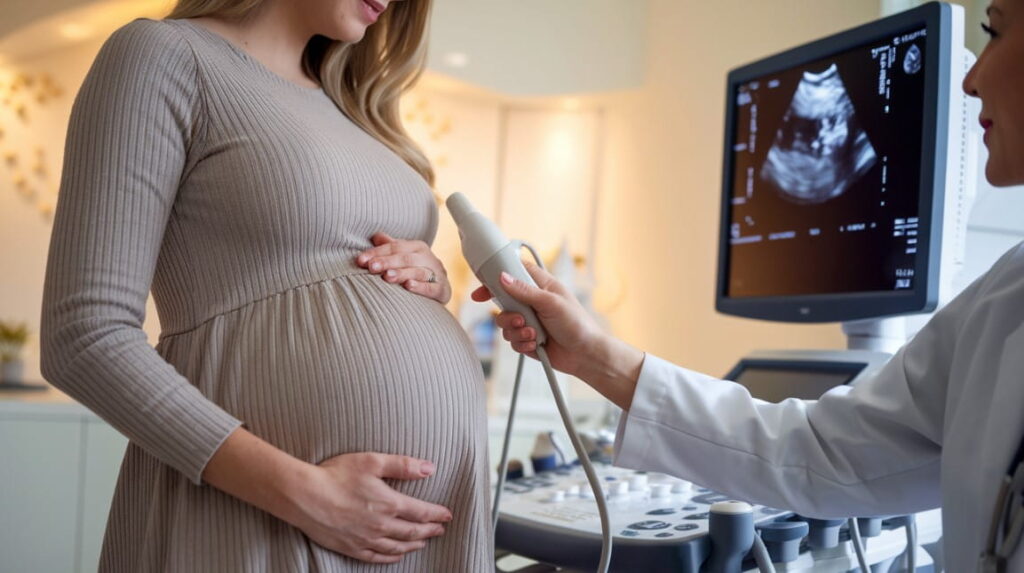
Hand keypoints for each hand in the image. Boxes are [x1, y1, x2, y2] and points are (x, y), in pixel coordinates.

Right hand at [290, 452, 451, 563]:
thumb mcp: (372, 462)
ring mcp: (365, 539)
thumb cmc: (336, 474)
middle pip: (412, 532)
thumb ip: (402, 465)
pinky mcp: (350, 547)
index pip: (421, 512)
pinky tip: (397, 555)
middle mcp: (380, 525)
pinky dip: (391, 557)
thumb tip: (429, 468)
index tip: (447, 515)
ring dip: (413, 545)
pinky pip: (376, 557)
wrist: (303, 496)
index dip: (437, 514)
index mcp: (389, 503)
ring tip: (423, 542)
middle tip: (441, 530)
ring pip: (396, 547)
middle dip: (429, 531)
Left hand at [356, 232, 450, 303]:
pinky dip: (420, 287)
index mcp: (417, 247)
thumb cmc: (418, 269)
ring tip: (387, 277)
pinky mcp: (442, 289)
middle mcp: (427, 257)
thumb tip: (374, 236)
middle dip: (387, 262)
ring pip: (418, 271)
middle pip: (405, 258)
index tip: (360, 260)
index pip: (395, 247)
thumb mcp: (405, 256)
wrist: (442, 288)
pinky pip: (432, 287)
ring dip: (401, 273)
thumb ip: (391, 247)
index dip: (377, 252)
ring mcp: (436, 273)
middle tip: (371, 267)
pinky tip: (408, 286)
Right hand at [470, 262, 602, 377]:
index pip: (513, 273)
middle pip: (503, 301)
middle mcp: (532, 302)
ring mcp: (529, 321)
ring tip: (534, 334)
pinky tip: (536, 344)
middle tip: (520, 319)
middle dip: (508, 314)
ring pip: (504, 323)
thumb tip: (503, 278)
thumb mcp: (552, 303)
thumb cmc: (577, 324)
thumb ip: (525, 291)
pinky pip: (511, 340)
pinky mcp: (527, 338)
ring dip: (516, 331)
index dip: (496, 278)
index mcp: (541, 286)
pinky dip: (522, 343)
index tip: (482, 291)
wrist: (585, 355)